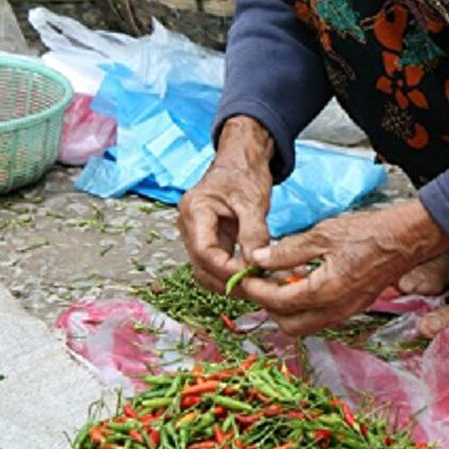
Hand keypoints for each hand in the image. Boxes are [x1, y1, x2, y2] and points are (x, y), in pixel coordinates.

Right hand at [177, 116, 274, 293]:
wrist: (242, 160)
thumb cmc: (244, 172)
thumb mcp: (253, 200)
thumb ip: (253, 231)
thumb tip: (256, 263)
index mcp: (195, 209)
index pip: (204, 251)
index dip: (226, 269)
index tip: (250, 277)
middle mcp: (189, 225)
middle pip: (202, 267)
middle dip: (228, 281)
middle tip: (258, 287)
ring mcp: (196, 234)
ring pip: (207, 272)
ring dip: (230, 282)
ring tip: (258, 284)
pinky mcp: (208, 240)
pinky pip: (216, 265)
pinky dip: (233, 274)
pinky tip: (252, 276)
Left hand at [231, 199, 448, 335]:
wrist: (405, 239)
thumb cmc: (368, 232)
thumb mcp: (322, 234)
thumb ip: (288, 250)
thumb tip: (258, 258)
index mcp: (325, 292)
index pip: (278, 302)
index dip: (256, 290)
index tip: (242, 276)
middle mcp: (335, 310)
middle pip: (287, 323)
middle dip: (267, 305)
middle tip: (257, 280)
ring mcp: (345, 313)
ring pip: (303, 325)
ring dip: (285, 308)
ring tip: (276, 280)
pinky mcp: (352, 308)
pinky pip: (319, 318)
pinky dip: (303, 306)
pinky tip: (300, 281)